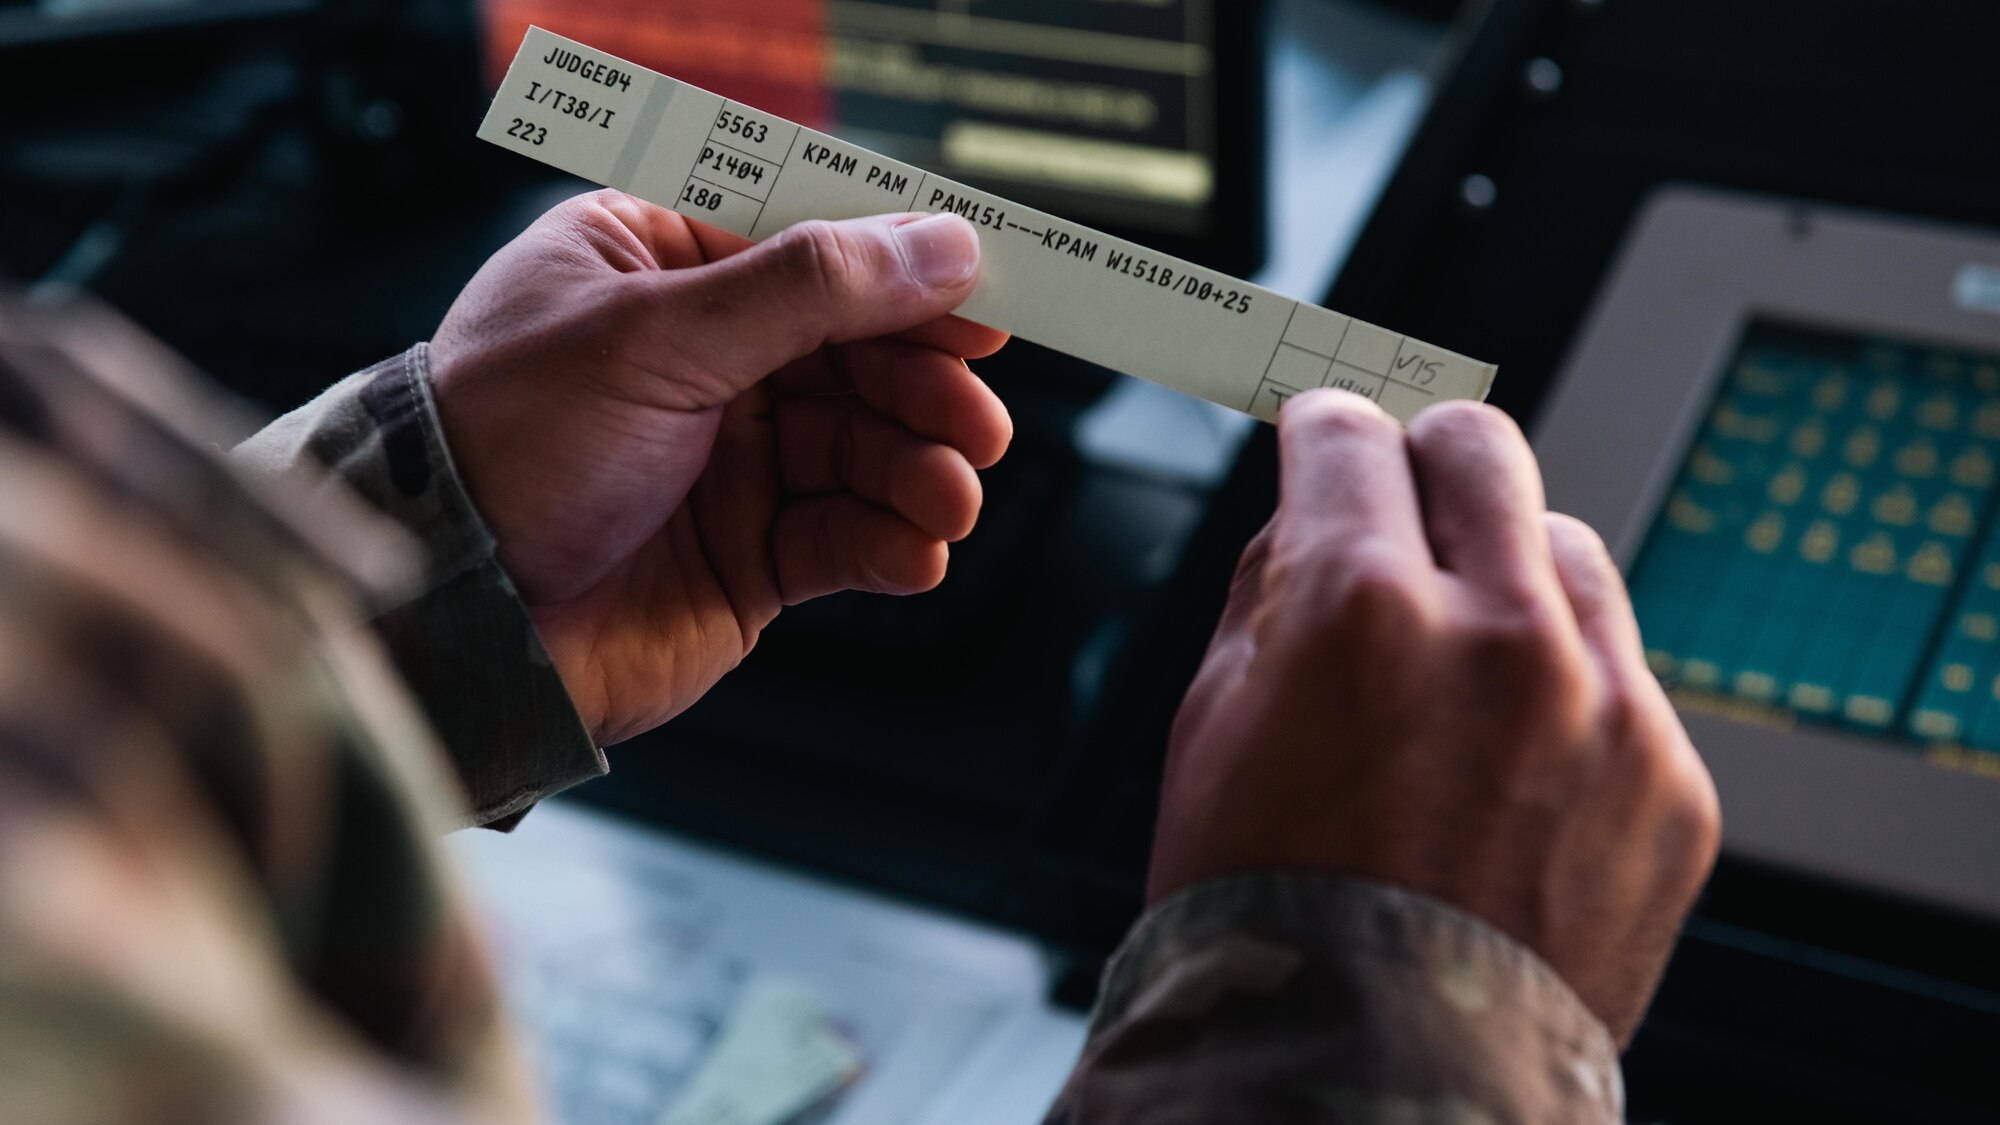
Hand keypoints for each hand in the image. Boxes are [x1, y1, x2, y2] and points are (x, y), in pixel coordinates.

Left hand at [427, 190, 1011, 745]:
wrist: (453, 619)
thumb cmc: (501, 450)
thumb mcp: (654, 337)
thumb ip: (805, 289)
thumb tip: (930, 246)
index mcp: (662, 269)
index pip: (813, 249)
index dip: (905, 275)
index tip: (981, 303)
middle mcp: (702, 360)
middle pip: (858, 354)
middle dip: (924, 388)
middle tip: (972, 420)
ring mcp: (728, 461)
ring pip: (866, 450)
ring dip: (920, 470)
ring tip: (946, 496)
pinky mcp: (747, 554)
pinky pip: (846, 537)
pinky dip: (891, 542)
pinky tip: (913, 549)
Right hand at [1150, 390, 1719, 1042]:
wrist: (1369, 1081)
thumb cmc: (1266, 917)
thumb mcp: (1209, 727)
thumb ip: (1270, 587)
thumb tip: (1318, 506)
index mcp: (1360, 609)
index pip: (1349, 433)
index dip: (1320, 432)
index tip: (1324, 441)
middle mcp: (1499, 637)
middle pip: (1482, 445)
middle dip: (1423, 463)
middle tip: (1397, 511)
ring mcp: (1605, 710)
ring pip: (1565, 547)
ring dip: (1505, 575)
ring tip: (1458, 670)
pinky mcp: (1672, 783)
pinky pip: (1621, 672)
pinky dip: (1564, 690)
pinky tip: (1511, 771)